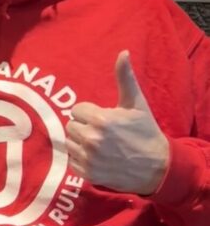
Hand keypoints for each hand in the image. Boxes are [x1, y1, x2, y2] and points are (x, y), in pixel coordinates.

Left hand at [65, 51, 168, 195]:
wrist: (156, 166)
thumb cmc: (145, 131)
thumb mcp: (136, 104)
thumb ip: (125, 78)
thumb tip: (123, 53)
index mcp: (101, 119)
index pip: (76, 110)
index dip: (89, 113)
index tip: (104, 119)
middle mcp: (91, 139)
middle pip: (71, 126)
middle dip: (83, 127)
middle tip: (101, 132)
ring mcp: (88, 158)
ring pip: (69, 143)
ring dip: (80, 142)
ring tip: (99, 144)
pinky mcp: (87, 173)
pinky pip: (72, 160)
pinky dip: (81, 158)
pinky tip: (97, 157)